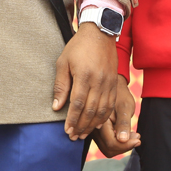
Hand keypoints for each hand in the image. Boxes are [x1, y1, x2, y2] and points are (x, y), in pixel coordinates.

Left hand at [52, 22, 117, 139]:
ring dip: (92, 125)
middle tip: (73, 136)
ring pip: (102, 110)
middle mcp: (98, 81)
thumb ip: (61, 85)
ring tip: (83, 134)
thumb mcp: (63, 62)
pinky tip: (97, 124)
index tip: (66, 130)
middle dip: (81, 126)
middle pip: (90, 110)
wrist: (100, 33)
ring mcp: (108, 83)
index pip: (78, 104)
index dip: (72, 120)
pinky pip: (111, 105)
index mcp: (84, 76)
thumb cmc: (78, 47)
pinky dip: (104, 117)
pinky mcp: (114, 83)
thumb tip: (56, 107)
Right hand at [92, 75, 140, 156]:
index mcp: (99, 120)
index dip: (125, 145)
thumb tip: (122, 140)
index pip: (111, 143)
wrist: (115, 87)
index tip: (138, 138)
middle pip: (108, 149)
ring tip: (134, 134)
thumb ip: (123, 123)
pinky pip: (107, 144)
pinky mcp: (98, 132)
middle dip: (124, 146)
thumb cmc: (121, 95)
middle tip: (137, 137)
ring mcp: (94, 130)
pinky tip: (127, 133)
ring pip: (107, 148)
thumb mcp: (125, 107)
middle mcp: (93, 127)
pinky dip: (119, 142)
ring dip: (122, 145)